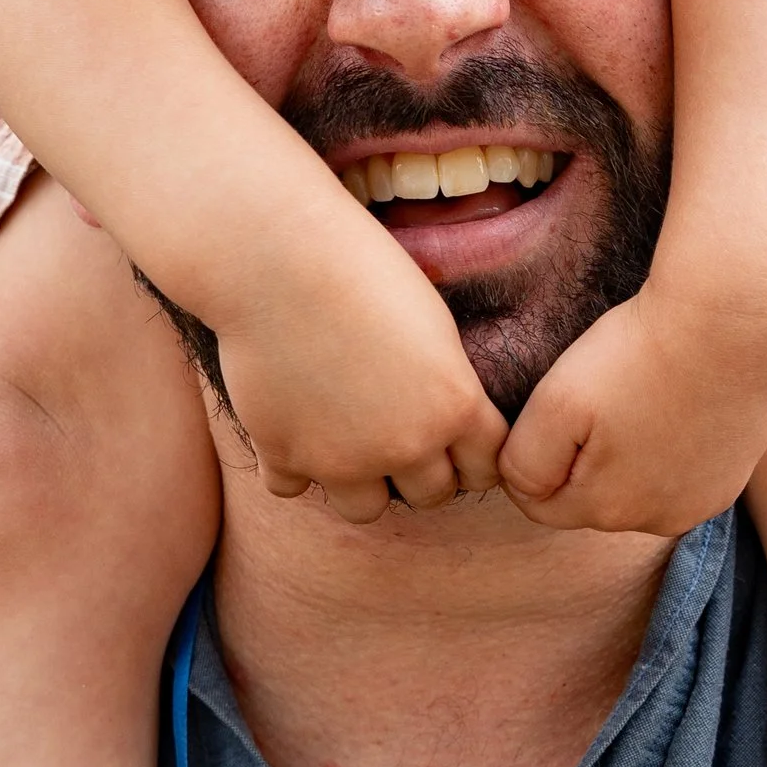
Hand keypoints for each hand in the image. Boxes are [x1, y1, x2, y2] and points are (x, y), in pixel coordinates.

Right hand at [213, 190, 510, 521]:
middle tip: (398, 431)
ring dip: (363, 481)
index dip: (474, 453)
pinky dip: (294, 465)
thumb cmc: (363, 268)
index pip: (487, 468)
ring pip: (367, 509)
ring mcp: (341, 458)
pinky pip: (294, 489)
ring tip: (348, 439)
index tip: (455, 436)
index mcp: (455, 406)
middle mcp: (405, 444)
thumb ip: (447, 386)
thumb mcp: (433, 324)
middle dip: (422, 469)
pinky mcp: (284, 454)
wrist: (278, 257)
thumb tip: (452, 426)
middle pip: (433, 495)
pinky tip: (293, 424)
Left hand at [499, 280, 766, 532]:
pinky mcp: (735, 476)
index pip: (540, 503)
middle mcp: (661, 521)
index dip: (533, 453)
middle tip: (602, 393)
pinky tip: (677, 401)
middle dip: (584, 456)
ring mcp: (705, 502)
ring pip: (638, 486)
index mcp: (608, 510)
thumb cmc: (638, 353)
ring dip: (630, 453)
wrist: (733, 318)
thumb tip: (522, 489)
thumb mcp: (556, 403)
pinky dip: (672, 445)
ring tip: (640, 395)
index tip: (554, 404)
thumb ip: (522, 461)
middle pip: (592, 497)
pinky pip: (682, 472)